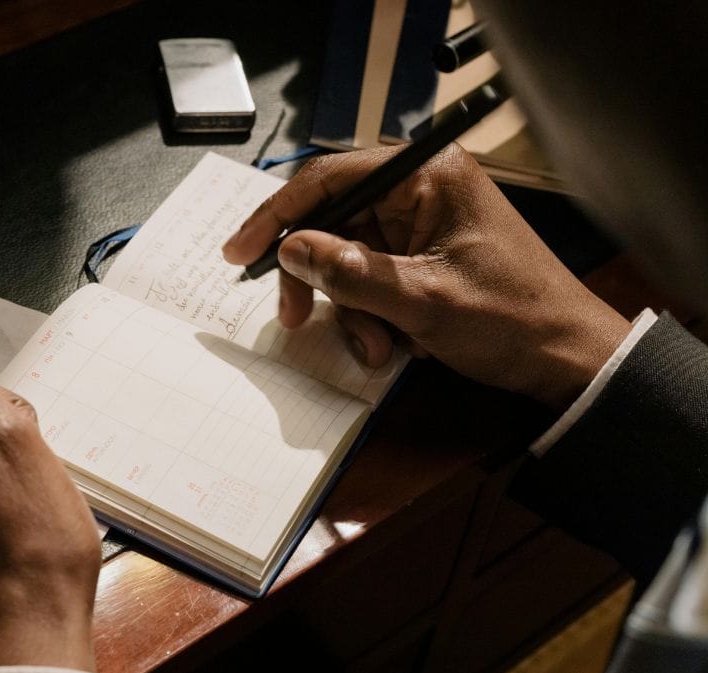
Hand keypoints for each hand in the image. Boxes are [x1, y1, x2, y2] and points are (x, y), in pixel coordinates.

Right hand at [223, 144, 630, 408]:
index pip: (329, 178)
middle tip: (296, 319)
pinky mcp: (424, 255)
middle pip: (332, 222)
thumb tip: (292, 251)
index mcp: (426, 176)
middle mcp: (421, 190)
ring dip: (349, 308)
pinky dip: (369, 314)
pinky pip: (370, 278)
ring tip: (378, 347)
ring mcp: (422, 224)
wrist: (568, 359)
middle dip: (317, 279)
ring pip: (346, 258)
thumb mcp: (421, 301)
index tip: (240, 253)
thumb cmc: (512, 320)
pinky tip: (395, 345)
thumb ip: (349, 273)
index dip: (276, 216)